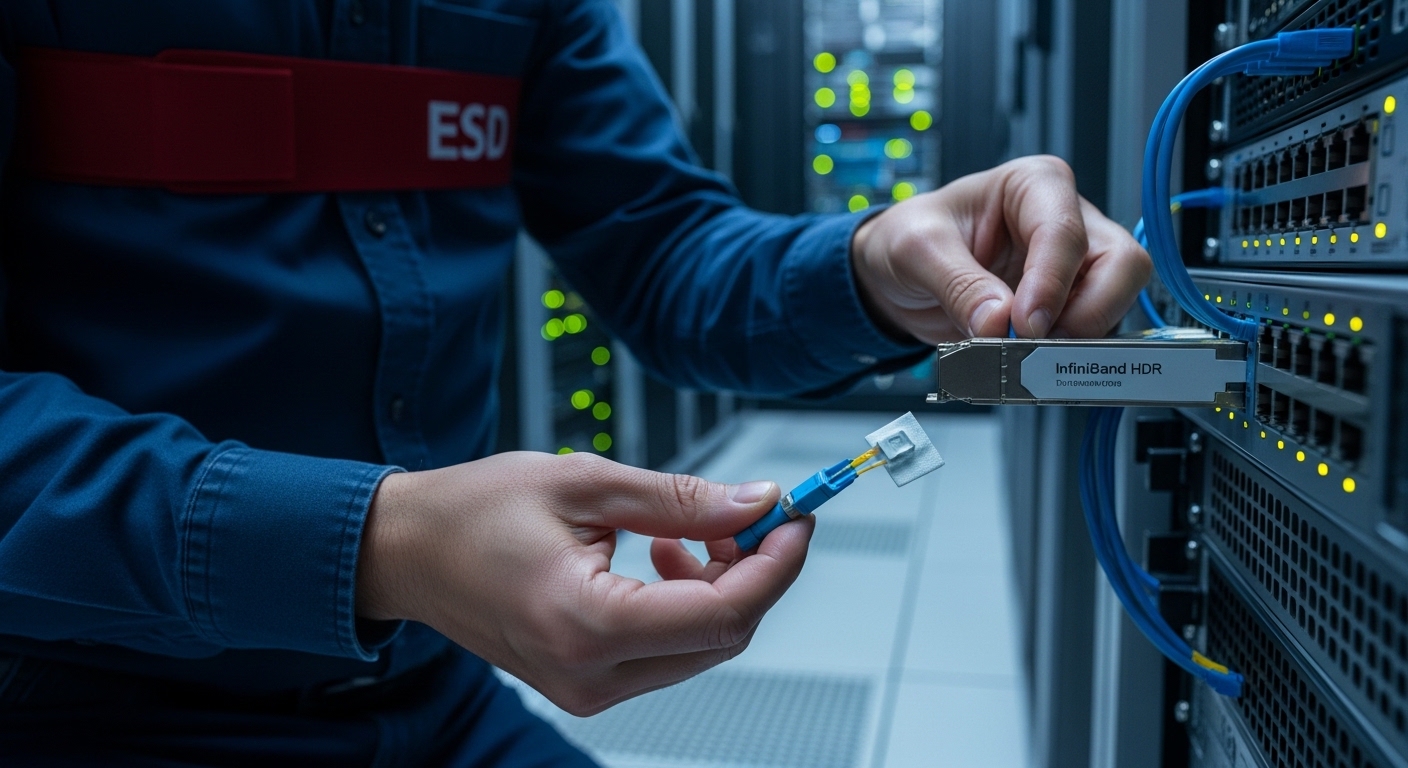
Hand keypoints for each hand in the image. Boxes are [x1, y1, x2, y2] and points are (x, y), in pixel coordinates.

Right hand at [355, 451, 809, 715]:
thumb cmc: (473, 513)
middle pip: (721, 637)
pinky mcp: (584, 683)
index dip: (775, 564)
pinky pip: (665, 652)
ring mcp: (585, 688)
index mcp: (587, 624)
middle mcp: (589, 674)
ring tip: (689, 530)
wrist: (405, 551)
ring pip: (699, 647)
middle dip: (753, 571)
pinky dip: (684, 604)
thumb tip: (756, 503)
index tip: (796, 519)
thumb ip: (682, 500)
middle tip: (753, 512)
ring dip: (719, 587)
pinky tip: (662, 557)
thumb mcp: (586, 483)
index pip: (723, 612)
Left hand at [850, 155, 1150, 342]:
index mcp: (1034, 185)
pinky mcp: (1065, 310)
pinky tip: (1025, 366)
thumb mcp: (916, 249)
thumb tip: (998, 323)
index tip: (1025, 324)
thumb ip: (958, 284)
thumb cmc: (908, 238)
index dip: (1052, 283)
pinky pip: (1088, 339)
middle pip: (1121, 266)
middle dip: (1088, 313)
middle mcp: (1066, 222)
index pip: (1066, 231)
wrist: (894, 275)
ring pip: (1115, 306)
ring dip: (1075, 342)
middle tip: (1037, 345)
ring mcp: (1072, 269)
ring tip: (1022, 359)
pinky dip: (1062, 360)